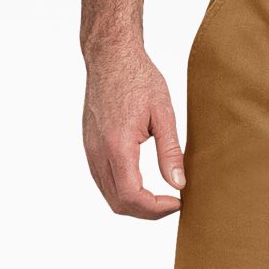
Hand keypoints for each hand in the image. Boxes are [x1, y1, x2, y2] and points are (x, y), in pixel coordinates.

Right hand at [82, 46, 183, 218]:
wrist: (110, 55)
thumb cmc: (138, 78)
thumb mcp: (164, 114)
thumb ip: (171, 152)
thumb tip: (178, 184)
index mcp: (118, 145)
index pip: (132, 195)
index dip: (156, 208)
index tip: (178, 201)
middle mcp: (98, 151)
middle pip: (118, 203)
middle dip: (148, 212)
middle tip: (172, 203)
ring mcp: (91, 149)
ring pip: (109, 196)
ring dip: (135, 204)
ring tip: (161, 197)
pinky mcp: (90, 146)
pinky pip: (103, 181)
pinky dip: (123, 192)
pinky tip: (144, 185)